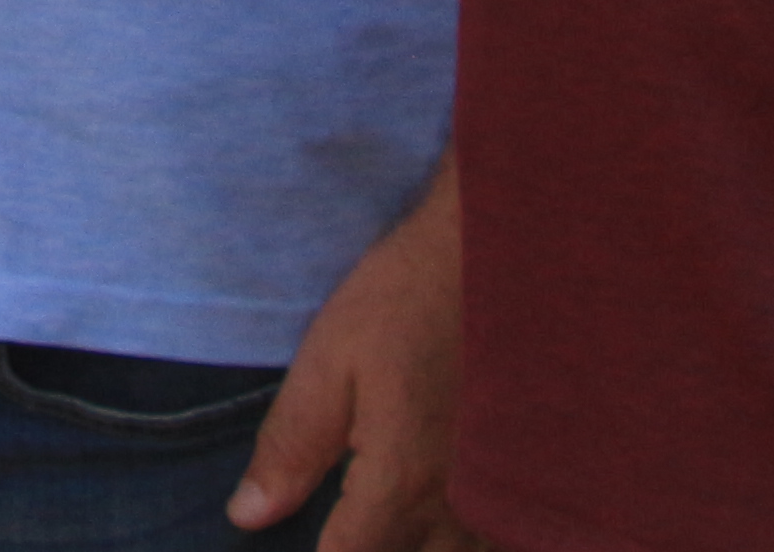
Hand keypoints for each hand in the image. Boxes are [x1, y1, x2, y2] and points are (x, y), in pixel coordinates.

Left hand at [231, 168, 473, 543]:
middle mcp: (460, 507)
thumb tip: (248, 516)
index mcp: (402, 484)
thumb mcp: (329, 359)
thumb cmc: (407, 297)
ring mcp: (500, 495)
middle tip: (340, 513)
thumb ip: (291, 445)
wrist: (503, 252)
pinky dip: (463, 531)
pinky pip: (493, 532)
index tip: (287, 541)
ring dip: (418, 541)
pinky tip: (436, 497)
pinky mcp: (525, 474)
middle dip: (369, 547)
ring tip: (379, 505)